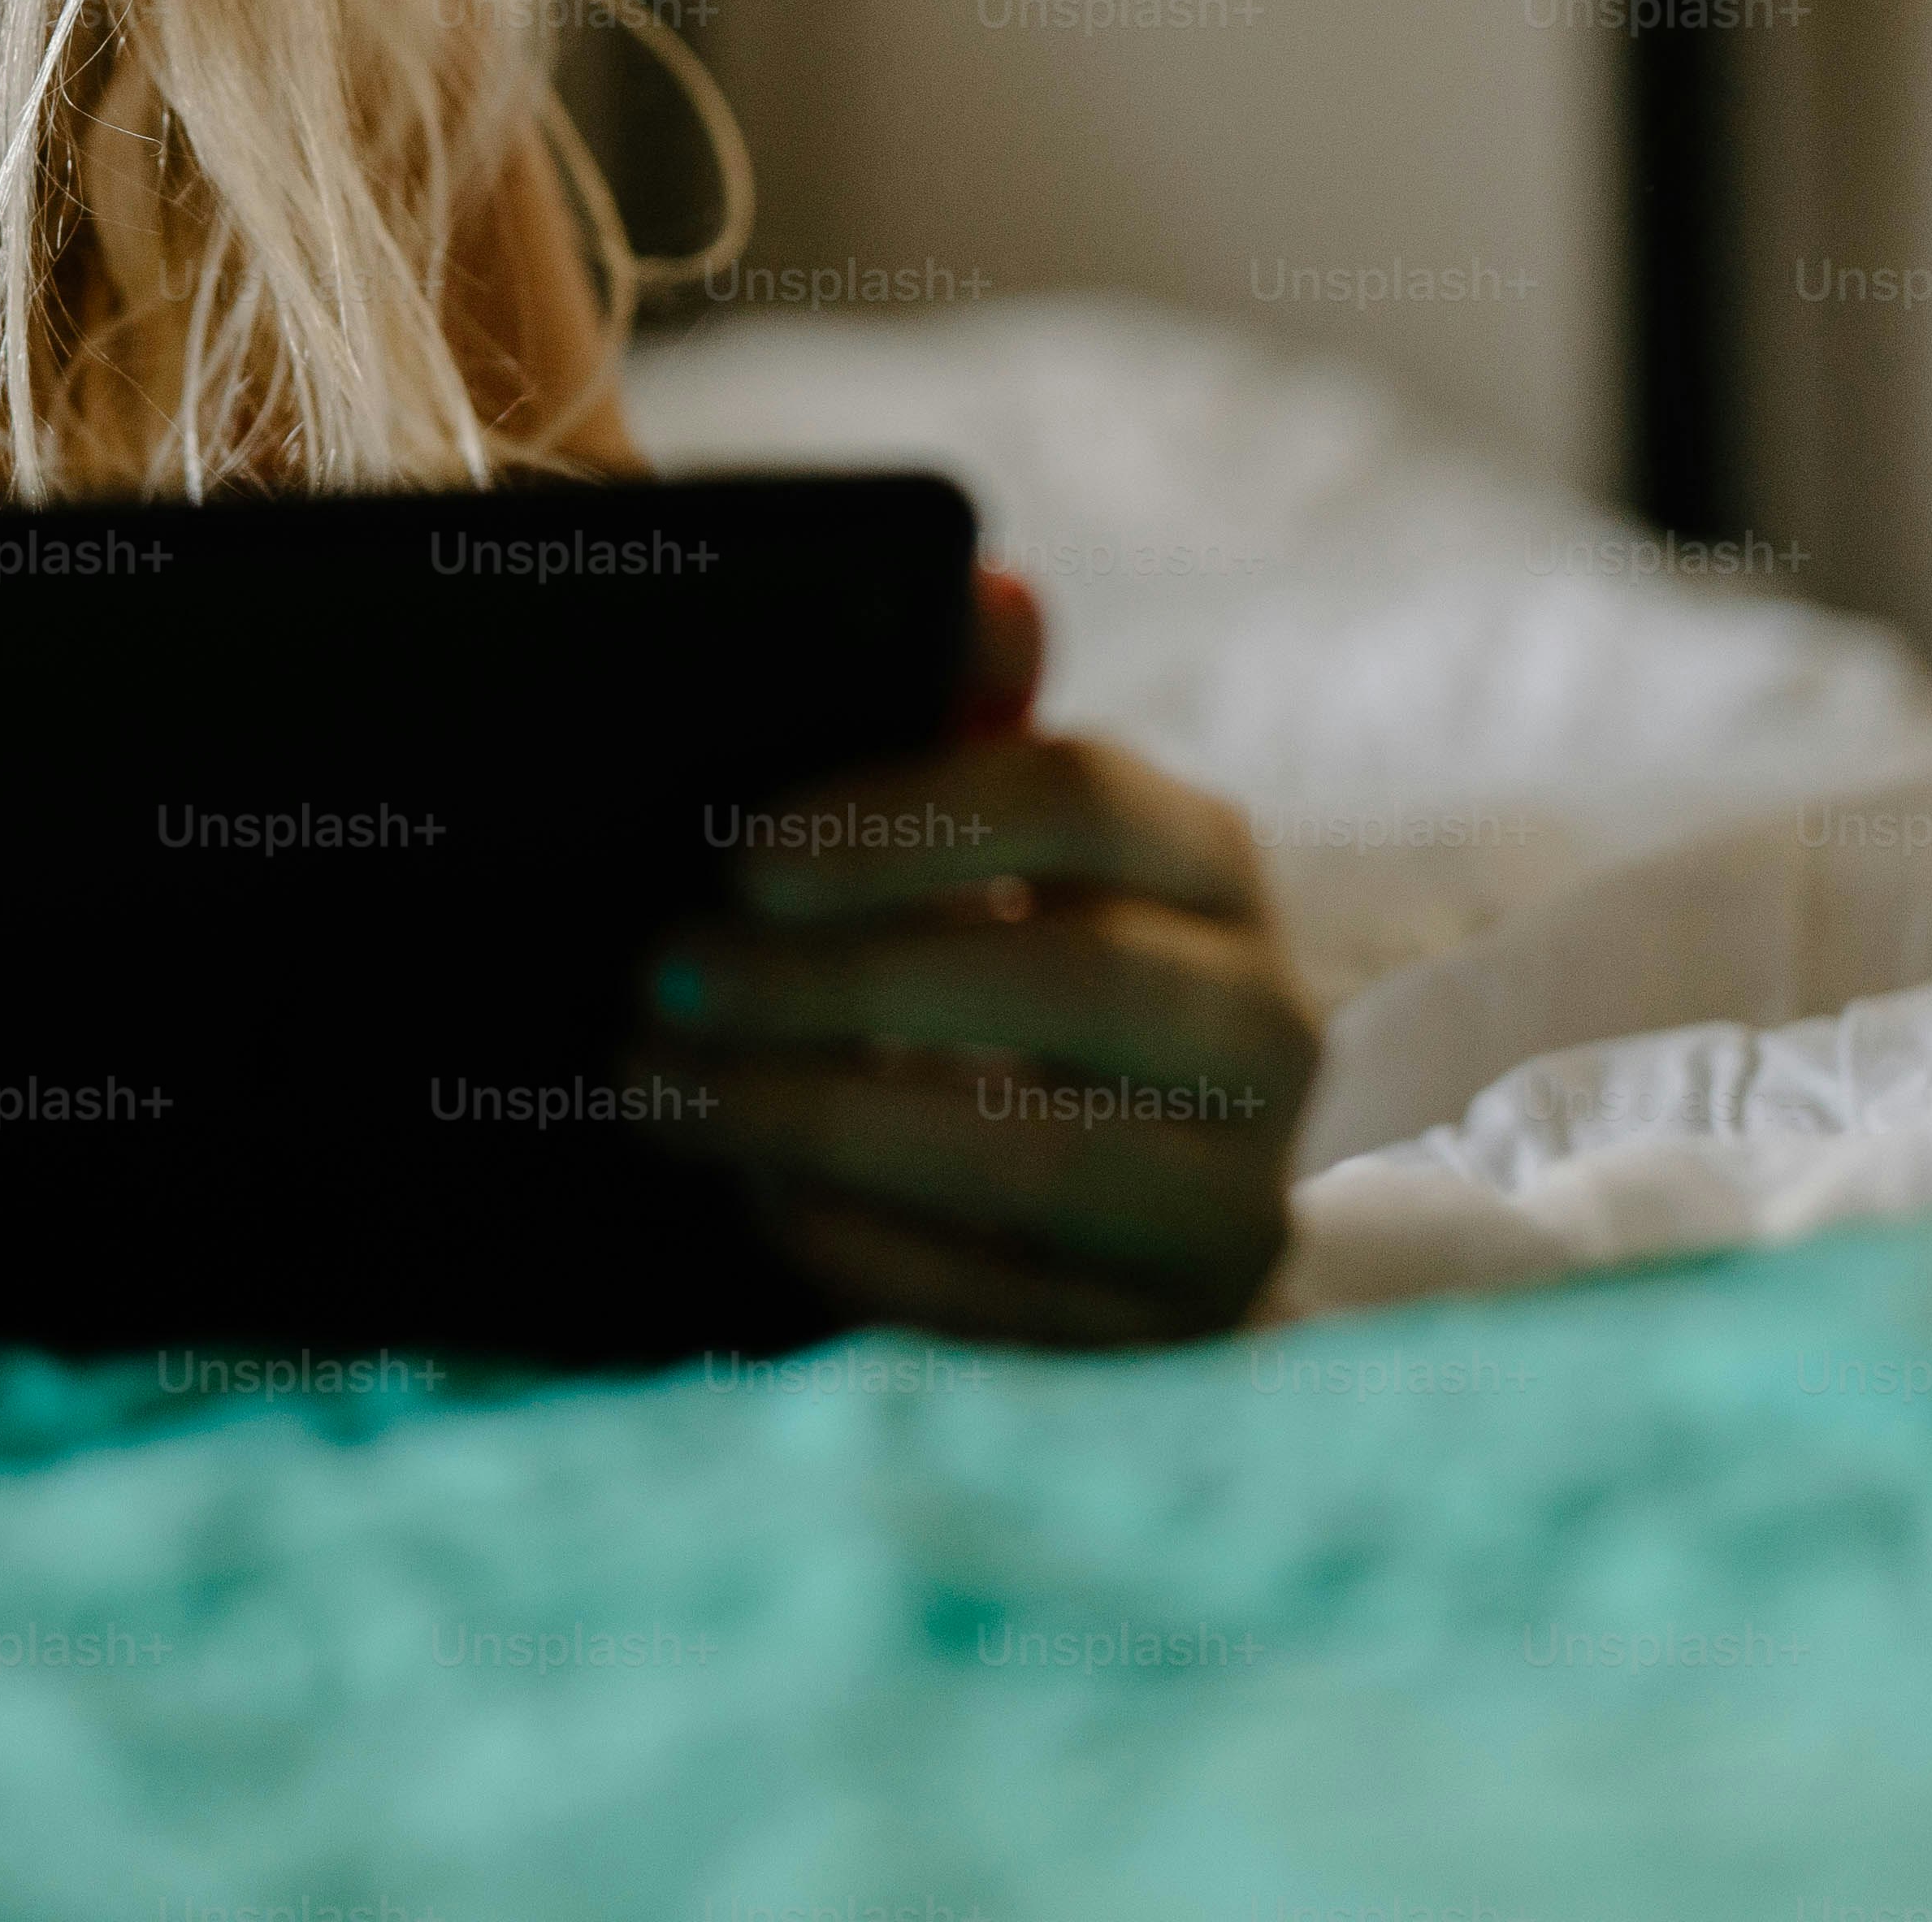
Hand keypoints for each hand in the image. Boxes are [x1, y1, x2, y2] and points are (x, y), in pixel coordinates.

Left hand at [629, 567, 1317, 1344]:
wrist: (1085, 1171)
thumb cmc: (973, 948)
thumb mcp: (956, 828)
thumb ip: (956, 708)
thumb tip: (986, 596)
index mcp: (1205, 861)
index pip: (1080, 798)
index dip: (904, 820)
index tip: (741, 860)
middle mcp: (1264, 1024)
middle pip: (1070, 981)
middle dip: (841, 984)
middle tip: (668, 981)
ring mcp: (1234, 1191)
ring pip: (1043, 1160)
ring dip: (826, 1123)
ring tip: (667, 1095)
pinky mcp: (1171, 1335)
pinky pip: (1008, 1304)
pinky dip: (859, 1248)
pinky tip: (750, 1199)